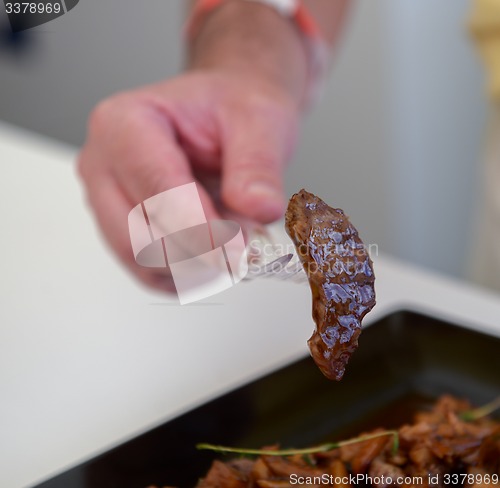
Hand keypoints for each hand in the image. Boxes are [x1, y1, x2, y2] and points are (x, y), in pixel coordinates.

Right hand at [77, 70, 298, 291]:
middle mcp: (103, 165)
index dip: (199, 228)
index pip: (155, 190)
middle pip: (136, 238)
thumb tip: (259, 209)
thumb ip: (257, 165)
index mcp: (124, 123)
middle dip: (195, 253)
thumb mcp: (258, 120)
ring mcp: (107, 201)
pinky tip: (214, 251)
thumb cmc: (231, 109)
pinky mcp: (122, 228)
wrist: (224, 115)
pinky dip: (187, 273)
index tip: (238, 249)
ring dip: (194, 265)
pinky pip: (148, 271)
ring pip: (141, 261)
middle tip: (243, 250)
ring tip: (231, 238)